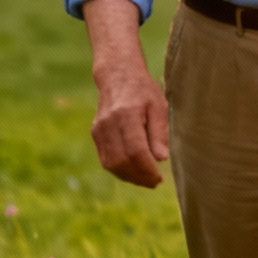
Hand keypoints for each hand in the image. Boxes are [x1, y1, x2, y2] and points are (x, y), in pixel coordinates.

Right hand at [90, 54, 169, 187]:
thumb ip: (159, 132)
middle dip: (139, 177)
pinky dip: (119, 169)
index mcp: (127, 114)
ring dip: (129, 176)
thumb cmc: (143, 90)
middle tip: (155, 182)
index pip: (135, 151)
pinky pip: (105, 159)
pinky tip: (133, 171)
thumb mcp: (159, 105)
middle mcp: (109, 124)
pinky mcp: (95, 134)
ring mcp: (99, 129)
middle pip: (121, 160)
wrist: (117, 75)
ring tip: (146, 180)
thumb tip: (161, 158)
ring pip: (111, 163)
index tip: (160, 178)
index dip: (147, 169)